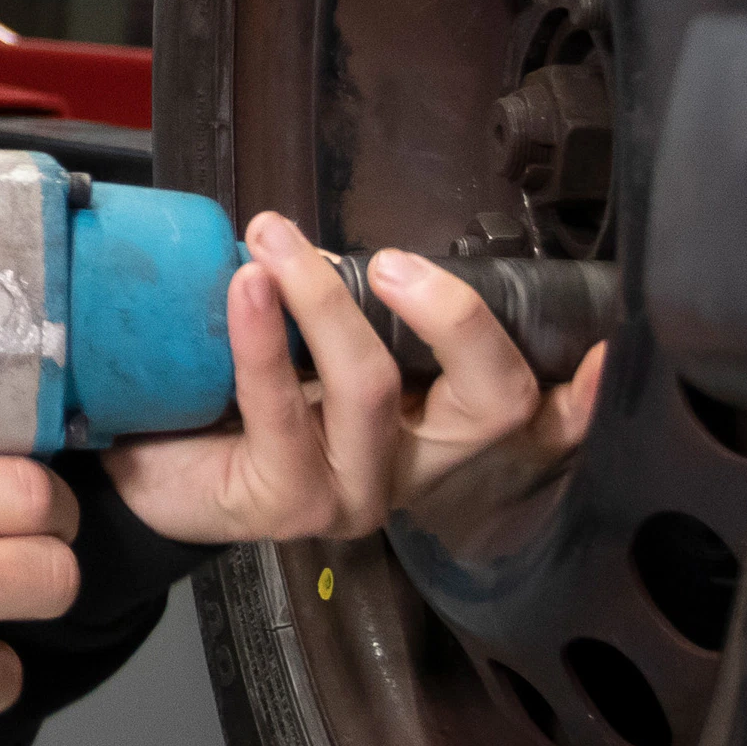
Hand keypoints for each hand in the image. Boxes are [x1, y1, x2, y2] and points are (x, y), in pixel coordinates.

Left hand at [105, 211, 607, 546]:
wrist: (138, 468)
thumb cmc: (227, 400)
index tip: (608, 347)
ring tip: (274, 239)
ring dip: (322, 299)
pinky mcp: (291, 505)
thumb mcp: (300, 347)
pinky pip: (285, 409)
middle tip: (387, 259)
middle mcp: (416, 471)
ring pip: (374, 389)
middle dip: (455, 316)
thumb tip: (340, 242)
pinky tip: (247, 285)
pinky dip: (263, 336)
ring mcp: (358, 495)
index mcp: (435, 428)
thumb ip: (345, 307)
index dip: (584, 396)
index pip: (535, 422)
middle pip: (491, 402)